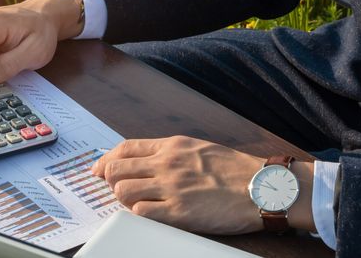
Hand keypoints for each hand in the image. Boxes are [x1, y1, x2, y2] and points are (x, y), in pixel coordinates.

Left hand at [91, 136, 314, 233]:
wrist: (261, 187)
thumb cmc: (232, 169)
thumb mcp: (197, 148)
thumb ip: (169, 151)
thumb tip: (143, 159)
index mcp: (171, 146)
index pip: (125, 148)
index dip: (106, 159)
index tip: (99, 168)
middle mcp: (166, 164)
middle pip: (116, 169)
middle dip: (109, 180)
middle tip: (116, 188)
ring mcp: (171, 188)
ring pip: (122, 191)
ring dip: (122, 198)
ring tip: (135, 202)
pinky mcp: (179, 213)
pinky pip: (141, 212)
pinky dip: (137, 213)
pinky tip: (147, 213)